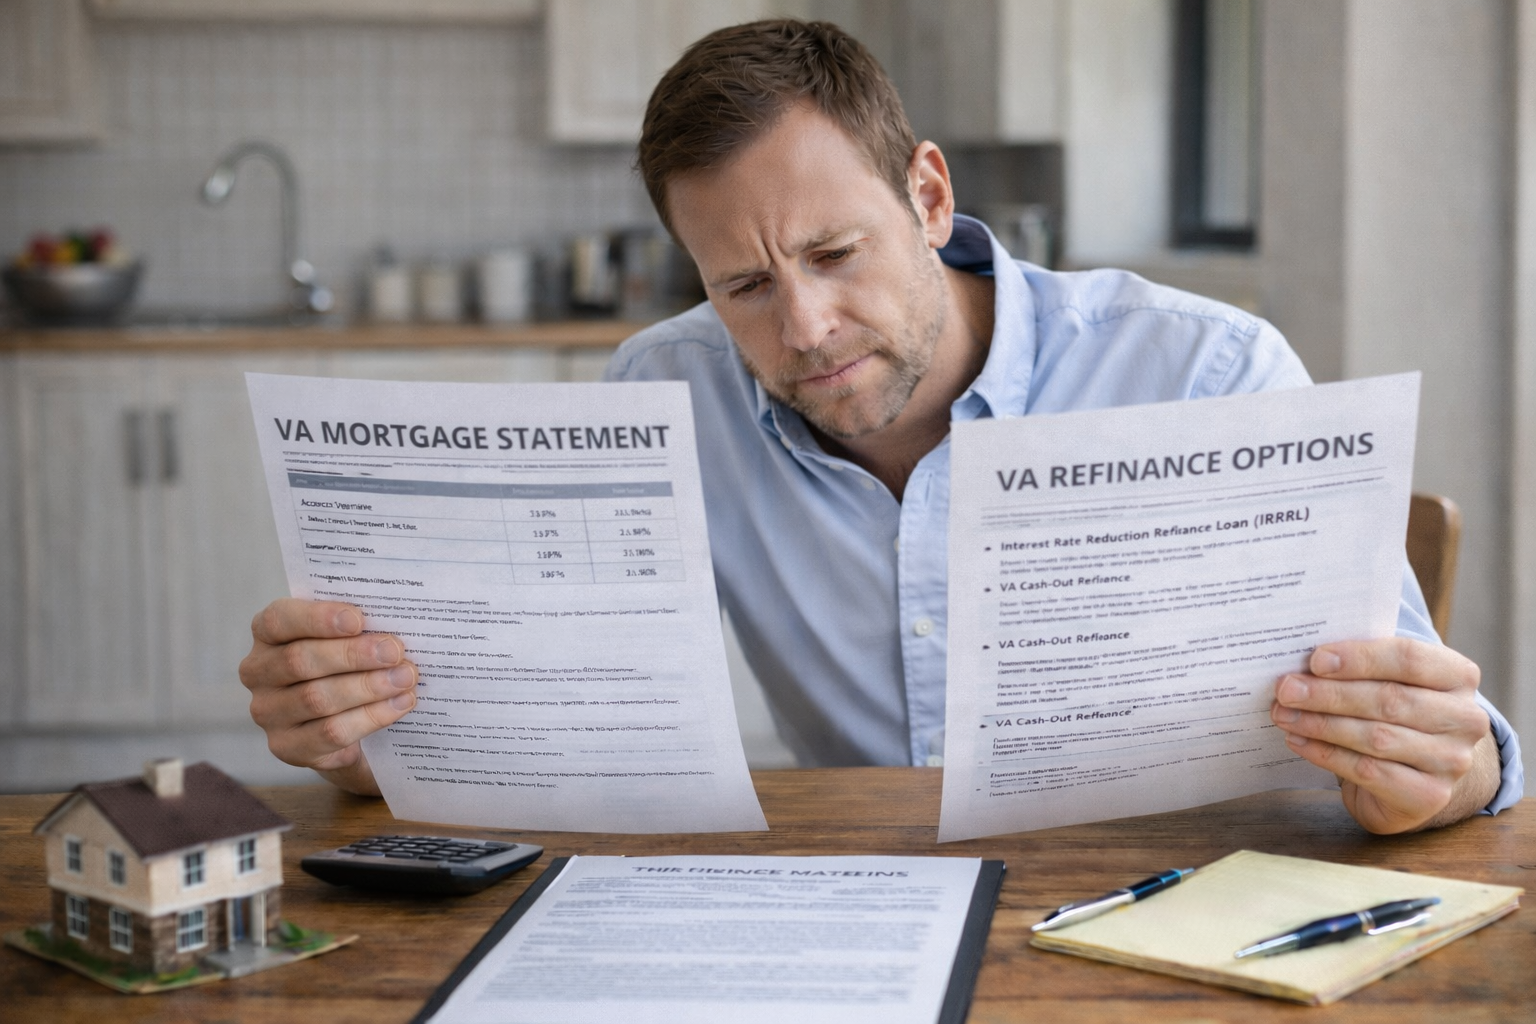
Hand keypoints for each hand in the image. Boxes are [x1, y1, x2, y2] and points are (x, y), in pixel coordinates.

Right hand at [239, 598, 417, 795]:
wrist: (348, 720)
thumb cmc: (347, 664)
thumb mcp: (346, 637)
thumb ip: (358, 628)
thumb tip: (395, 620)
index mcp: (267, 634)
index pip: (279, 620)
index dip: (318, 619)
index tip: (358, 620)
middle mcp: (258, 672)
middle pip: (300, 660)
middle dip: (353, 655)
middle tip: (395, 652)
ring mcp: (268, 713)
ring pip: (317, 699)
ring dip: (367, 688)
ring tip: (405, 679)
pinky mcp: (287, 747)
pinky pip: (330, 733)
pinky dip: (370, 718)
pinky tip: (398, 705)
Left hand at [1269, 637, 1499, 833]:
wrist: (1416, 771)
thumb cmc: (1394, 712)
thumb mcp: (1388, 680)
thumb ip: (1360, 665)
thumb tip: (1303, 664)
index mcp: (1458, 676)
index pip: (1409, 658)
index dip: (1359, 658)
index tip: (1315, 659)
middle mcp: (1465, 718)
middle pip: (1389, 700)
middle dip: (1329, 694)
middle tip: (1286, 689)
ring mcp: (1452, 760)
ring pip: (1376, 737)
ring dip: (1321, 724)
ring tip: (1284, 714)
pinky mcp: (1430, 795)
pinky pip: (1368, 771)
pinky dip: (1327, 755)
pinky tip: (1298, 741)